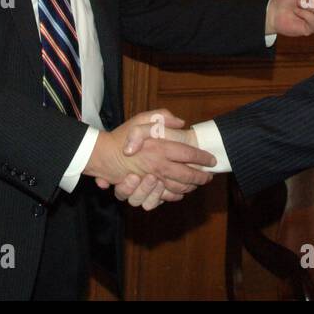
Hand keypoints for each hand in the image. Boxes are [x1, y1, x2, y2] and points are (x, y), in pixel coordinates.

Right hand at [85, 109, 213, 209]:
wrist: (102, 156)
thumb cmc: (121, 136)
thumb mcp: (140, 119)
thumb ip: (161, 117)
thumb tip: (181, 122)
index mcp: (160, 149)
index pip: (189, 154)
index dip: (203, 157)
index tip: (212, 159)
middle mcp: (159, 166)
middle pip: (188, 175)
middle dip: (202, 177)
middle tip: (209, 176)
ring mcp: (153, 180)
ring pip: (179, 187)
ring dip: (191, 186)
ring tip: (197, 183)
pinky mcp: (145, 190)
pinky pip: (165, 196)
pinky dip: (175, 195)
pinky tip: (180, 192)